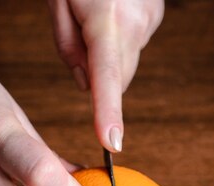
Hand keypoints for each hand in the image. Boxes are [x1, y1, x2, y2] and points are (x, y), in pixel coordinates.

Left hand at [47, 0, 163, 151]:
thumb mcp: (58, 0)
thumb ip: (68, 47)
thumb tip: (86, 85)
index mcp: (108, 18)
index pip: (107, 78)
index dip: (109, 113)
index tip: (112, 144)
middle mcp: (135, 22)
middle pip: (117, 78)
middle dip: (98, 74)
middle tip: (78, 34)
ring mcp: (150, 18)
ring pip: (126, 62)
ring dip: (109, 55)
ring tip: (94, 14)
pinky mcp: (155, 15)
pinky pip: (134, 44)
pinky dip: (120, 39)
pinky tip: (111, 11)